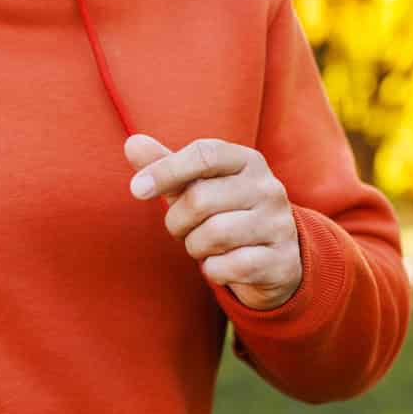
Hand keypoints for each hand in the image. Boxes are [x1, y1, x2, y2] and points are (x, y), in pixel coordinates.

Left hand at [124, 134, 301, 309]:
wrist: (275, 258)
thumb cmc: (226, 214)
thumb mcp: (198, 187)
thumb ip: (167, 166)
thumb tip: (132, 142)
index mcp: (247, 161)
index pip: (205, 153)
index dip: (166, 169)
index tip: (137, 188)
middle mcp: (268, 188)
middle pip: (201, 199)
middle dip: (177, 221)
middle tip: (182, 229)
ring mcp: (278, 224)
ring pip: (214, 235)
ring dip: (195, 247)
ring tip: (202, 246)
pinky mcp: (281, 260)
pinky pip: (231, 266)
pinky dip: (214, 270)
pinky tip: (219, 266)